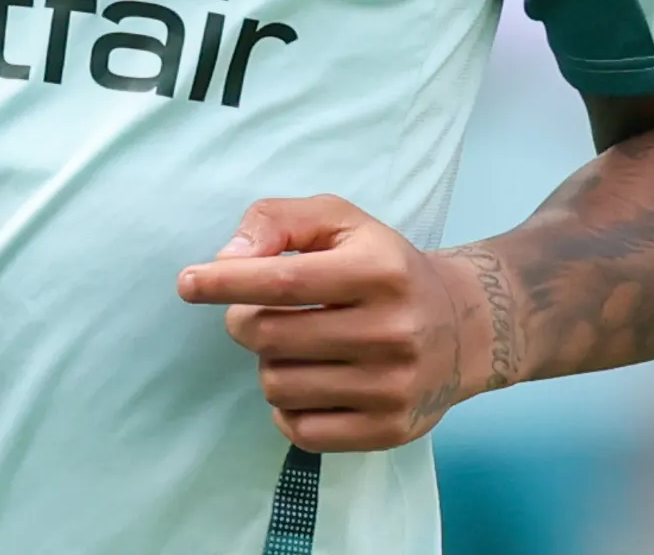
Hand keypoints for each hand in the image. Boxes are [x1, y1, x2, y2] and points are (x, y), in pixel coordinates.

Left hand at [176, 195, 498, 452]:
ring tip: (297, 346)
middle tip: (259, 313)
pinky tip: (308, 381)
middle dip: (244, 321)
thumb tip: (227, 259)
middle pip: (269, 336)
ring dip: (268, 363)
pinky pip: (300, 430)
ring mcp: (394, 388)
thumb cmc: (385, 265)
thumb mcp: (340, 221)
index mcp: (379, 272)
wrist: (465, 326)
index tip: (187, 282)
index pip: (282, 281)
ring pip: (278, 385)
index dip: (225, 282)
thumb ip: (278, 221)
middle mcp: (392, 331)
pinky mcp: (390, 431)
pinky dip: (287, 406)